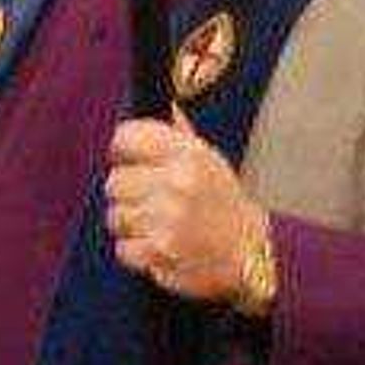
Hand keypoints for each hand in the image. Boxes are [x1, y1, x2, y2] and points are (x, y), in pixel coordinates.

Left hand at [103, 113, 265, 304]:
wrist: (251, 257)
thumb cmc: (227, 208)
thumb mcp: (212, 164)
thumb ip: (181, 137)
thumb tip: (166, 106)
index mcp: (190, 155)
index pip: (126, 137)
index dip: (124, 150)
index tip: (129, 159)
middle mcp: (177, 183)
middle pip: (114, 181)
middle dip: (128, 194)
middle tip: (152, 203)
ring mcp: (167, 218)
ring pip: (115, 216)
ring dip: (131, 225)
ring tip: (160, 226)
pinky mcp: (158, 251)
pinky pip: (122, 248)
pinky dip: (136, 252)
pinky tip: (160, 247)